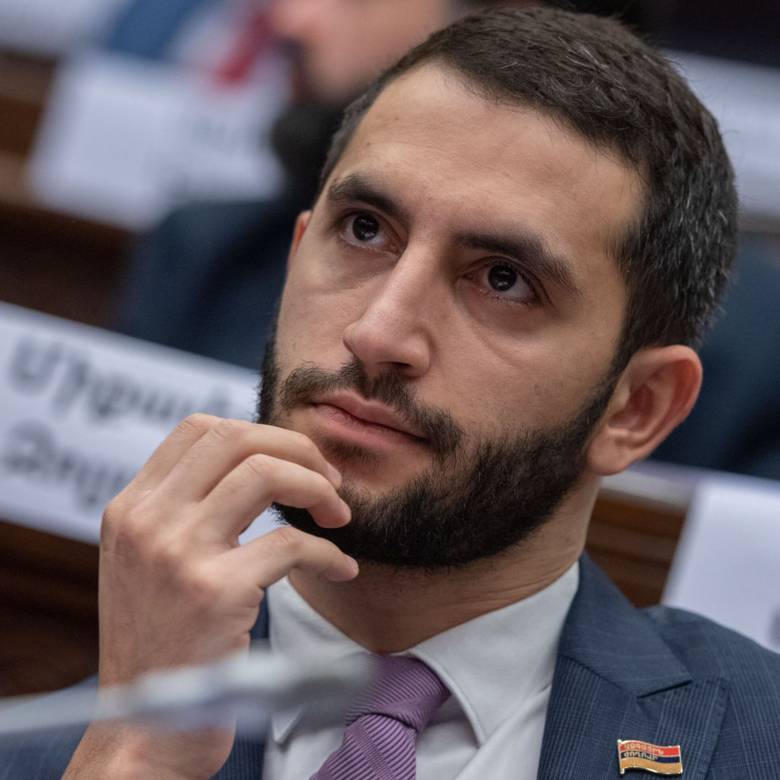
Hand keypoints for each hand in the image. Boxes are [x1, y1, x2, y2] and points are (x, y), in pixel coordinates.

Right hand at [63, 415, 356, 779]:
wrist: (144, 732)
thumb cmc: (163, 644)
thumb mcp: (148, 563)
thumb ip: (183, 511)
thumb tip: (258, 463)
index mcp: (130, 508)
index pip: (197, 428)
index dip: (259, 432)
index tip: (295, 460)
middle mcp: (146, 521)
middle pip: (235, 438)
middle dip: (297, 448)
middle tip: (330, 480)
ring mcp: (176, 554)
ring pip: (265, 473)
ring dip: (319, 488)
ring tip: (339, 516)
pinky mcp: (214, 593)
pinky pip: (292, 544)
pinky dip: (330, 553)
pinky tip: (342, 568)